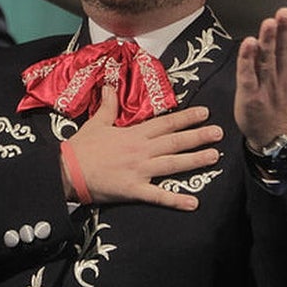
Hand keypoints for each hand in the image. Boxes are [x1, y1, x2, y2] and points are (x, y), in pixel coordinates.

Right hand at [62, 87, 222, 210]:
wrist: (68, 170)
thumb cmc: (81, 147)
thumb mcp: (96, 122)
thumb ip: (108, 105)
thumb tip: (109, 84)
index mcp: (134, 134)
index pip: (165, 123)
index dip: (186, 118)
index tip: (204, 112)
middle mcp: (141, 150)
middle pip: (175, 142)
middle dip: (198, 136)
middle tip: (219, 133)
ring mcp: (140, 171)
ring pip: (173, 164)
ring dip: (195, 160)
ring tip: (215, 157)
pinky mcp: (134, 190)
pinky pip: (158, 196)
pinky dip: (176, 200)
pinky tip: (193, 203)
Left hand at [234, 8, 286, 150]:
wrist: (276, 138)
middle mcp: (284, 79)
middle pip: (284, 53)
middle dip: (285, 32)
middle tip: (285, 13)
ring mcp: (267, 87)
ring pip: (267, 61)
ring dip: (267, 42)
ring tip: (268, 23)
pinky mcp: (249, 95)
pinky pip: (247, 75)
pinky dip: (247, 60)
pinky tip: (247, 44)